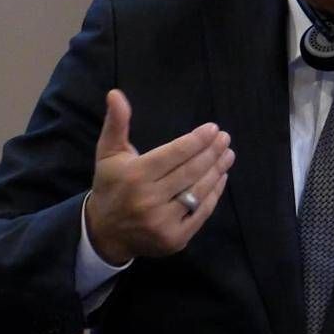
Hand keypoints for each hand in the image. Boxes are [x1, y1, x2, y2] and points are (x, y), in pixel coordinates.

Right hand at [84, 89, 234, 264]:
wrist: (105, 233)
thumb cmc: (111, 186)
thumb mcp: (108, 153)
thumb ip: (116, 123)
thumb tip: (116, 94)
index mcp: (135, 176)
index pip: (174, 154)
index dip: (196, 140)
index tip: (213, 129)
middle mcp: (149, 200)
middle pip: (190, 172)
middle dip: (212, 153)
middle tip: (225, 138)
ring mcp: (163, 222)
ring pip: (198, 192)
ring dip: (217, 171)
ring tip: (228, 155)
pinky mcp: (174, 239)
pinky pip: (201, 213)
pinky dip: (214, 194)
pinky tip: (221, 178)